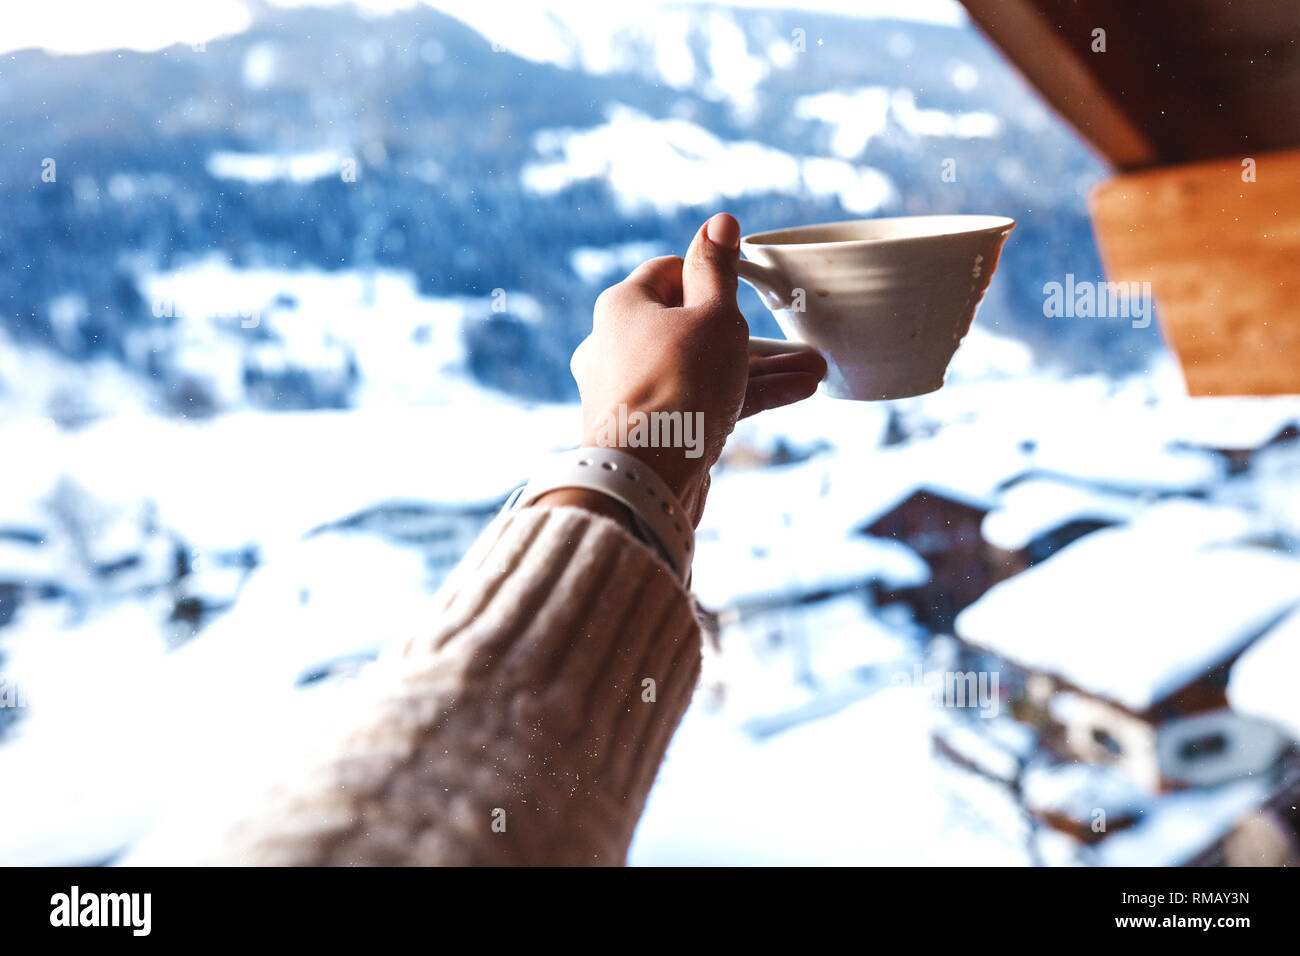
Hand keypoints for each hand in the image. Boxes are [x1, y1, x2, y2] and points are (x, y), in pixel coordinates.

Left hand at [566, 213, 826, 524]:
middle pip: (690, 326)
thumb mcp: (713, 317)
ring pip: (701, 368)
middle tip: (797, 340)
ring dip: (759, 369)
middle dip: (752, 333)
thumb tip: (719, 222)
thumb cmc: (680, 386)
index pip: (670, 272)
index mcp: (622, 306)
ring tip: (814, 373)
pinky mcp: (649, 431)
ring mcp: (631, 392)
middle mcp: (615, 346)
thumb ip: (720, 271)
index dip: (712, 276)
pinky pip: (699, 403)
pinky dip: (740, 397)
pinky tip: (794, 393)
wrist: (646, 480)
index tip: (747, 288)